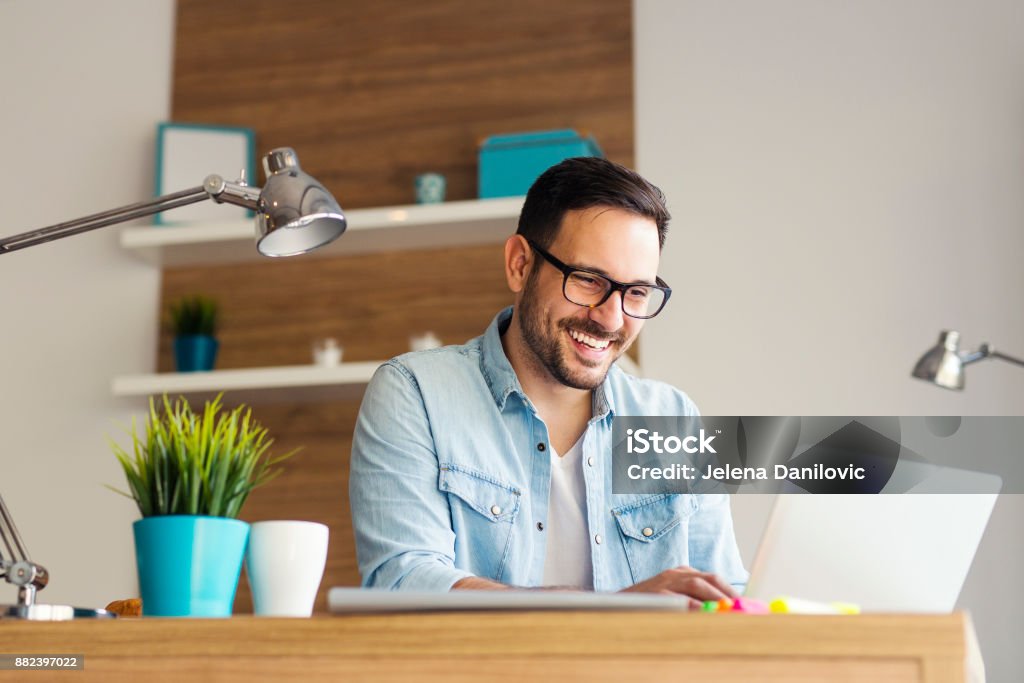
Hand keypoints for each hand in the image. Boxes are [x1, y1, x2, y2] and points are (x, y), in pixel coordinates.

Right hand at [619, 566, 738, 609]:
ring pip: (697, 585)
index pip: (713, 578)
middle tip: (743, 610)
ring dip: (716, 598)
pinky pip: (679, 598)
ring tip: (730, 611)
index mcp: (682, 573)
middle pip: (709, 579)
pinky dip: (694, 606)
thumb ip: (695, 604)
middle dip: (728, 594)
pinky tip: (705, 614)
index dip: (731, 591)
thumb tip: (723, 616)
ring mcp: (665, 581)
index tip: (747, 605)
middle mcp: (675, 573)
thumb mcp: (672, 600)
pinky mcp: (655, 593)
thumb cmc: (648, 607)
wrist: (614, 607)